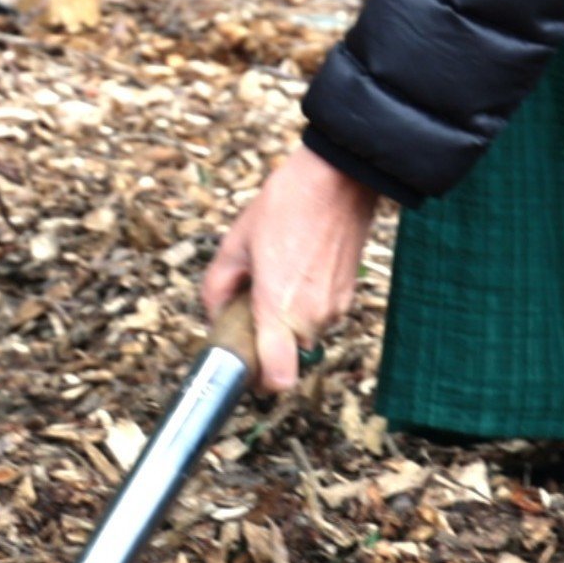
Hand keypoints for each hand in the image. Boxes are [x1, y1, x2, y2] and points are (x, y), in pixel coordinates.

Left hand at [199, 146, 382, 396]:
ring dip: (289, 318)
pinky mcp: (349, 296)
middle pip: (288, 355)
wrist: (337, 181)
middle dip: (269, 337)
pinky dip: (307, 303)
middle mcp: (311, 315)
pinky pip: (321, 314)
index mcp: (278, 306)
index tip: (248, 365)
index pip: (279, 378)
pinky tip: (299, 267)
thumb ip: (218, 288)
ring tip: (278, 274)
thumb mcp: (235, 243)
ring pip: (305, 334)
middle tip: (254, 300)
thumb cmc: (284, 206)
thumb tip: (214, 315)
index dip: (261, 381)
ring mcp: (335, 308)